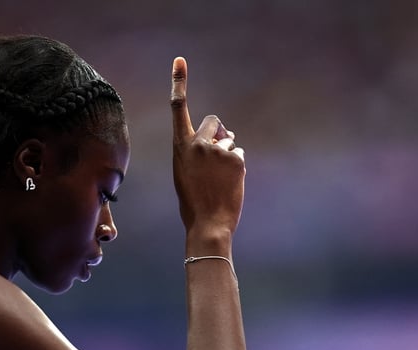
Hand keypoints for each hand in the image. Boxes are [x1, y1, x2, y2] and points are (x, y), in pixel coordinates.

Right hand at [170, 57, 244, 236]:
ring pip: (229, 142)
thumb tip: (227, 136)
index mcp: (180, 146)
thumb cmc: (194, 200)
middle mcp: (198, 143)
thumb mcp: (185, 171)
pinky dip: (237, 166)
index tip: (179, 61)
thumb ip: (197, 150)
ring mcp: (217, 150)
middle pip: (214, 122)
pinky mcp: (235, 159)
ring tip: (219, 180)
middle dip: (218, 133)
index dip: (179, 82)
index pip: (178, 108)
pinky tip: (229, 183)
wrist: (207, 222)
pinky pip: (239, 154)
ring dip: (228, 156)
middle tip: (217, 157)